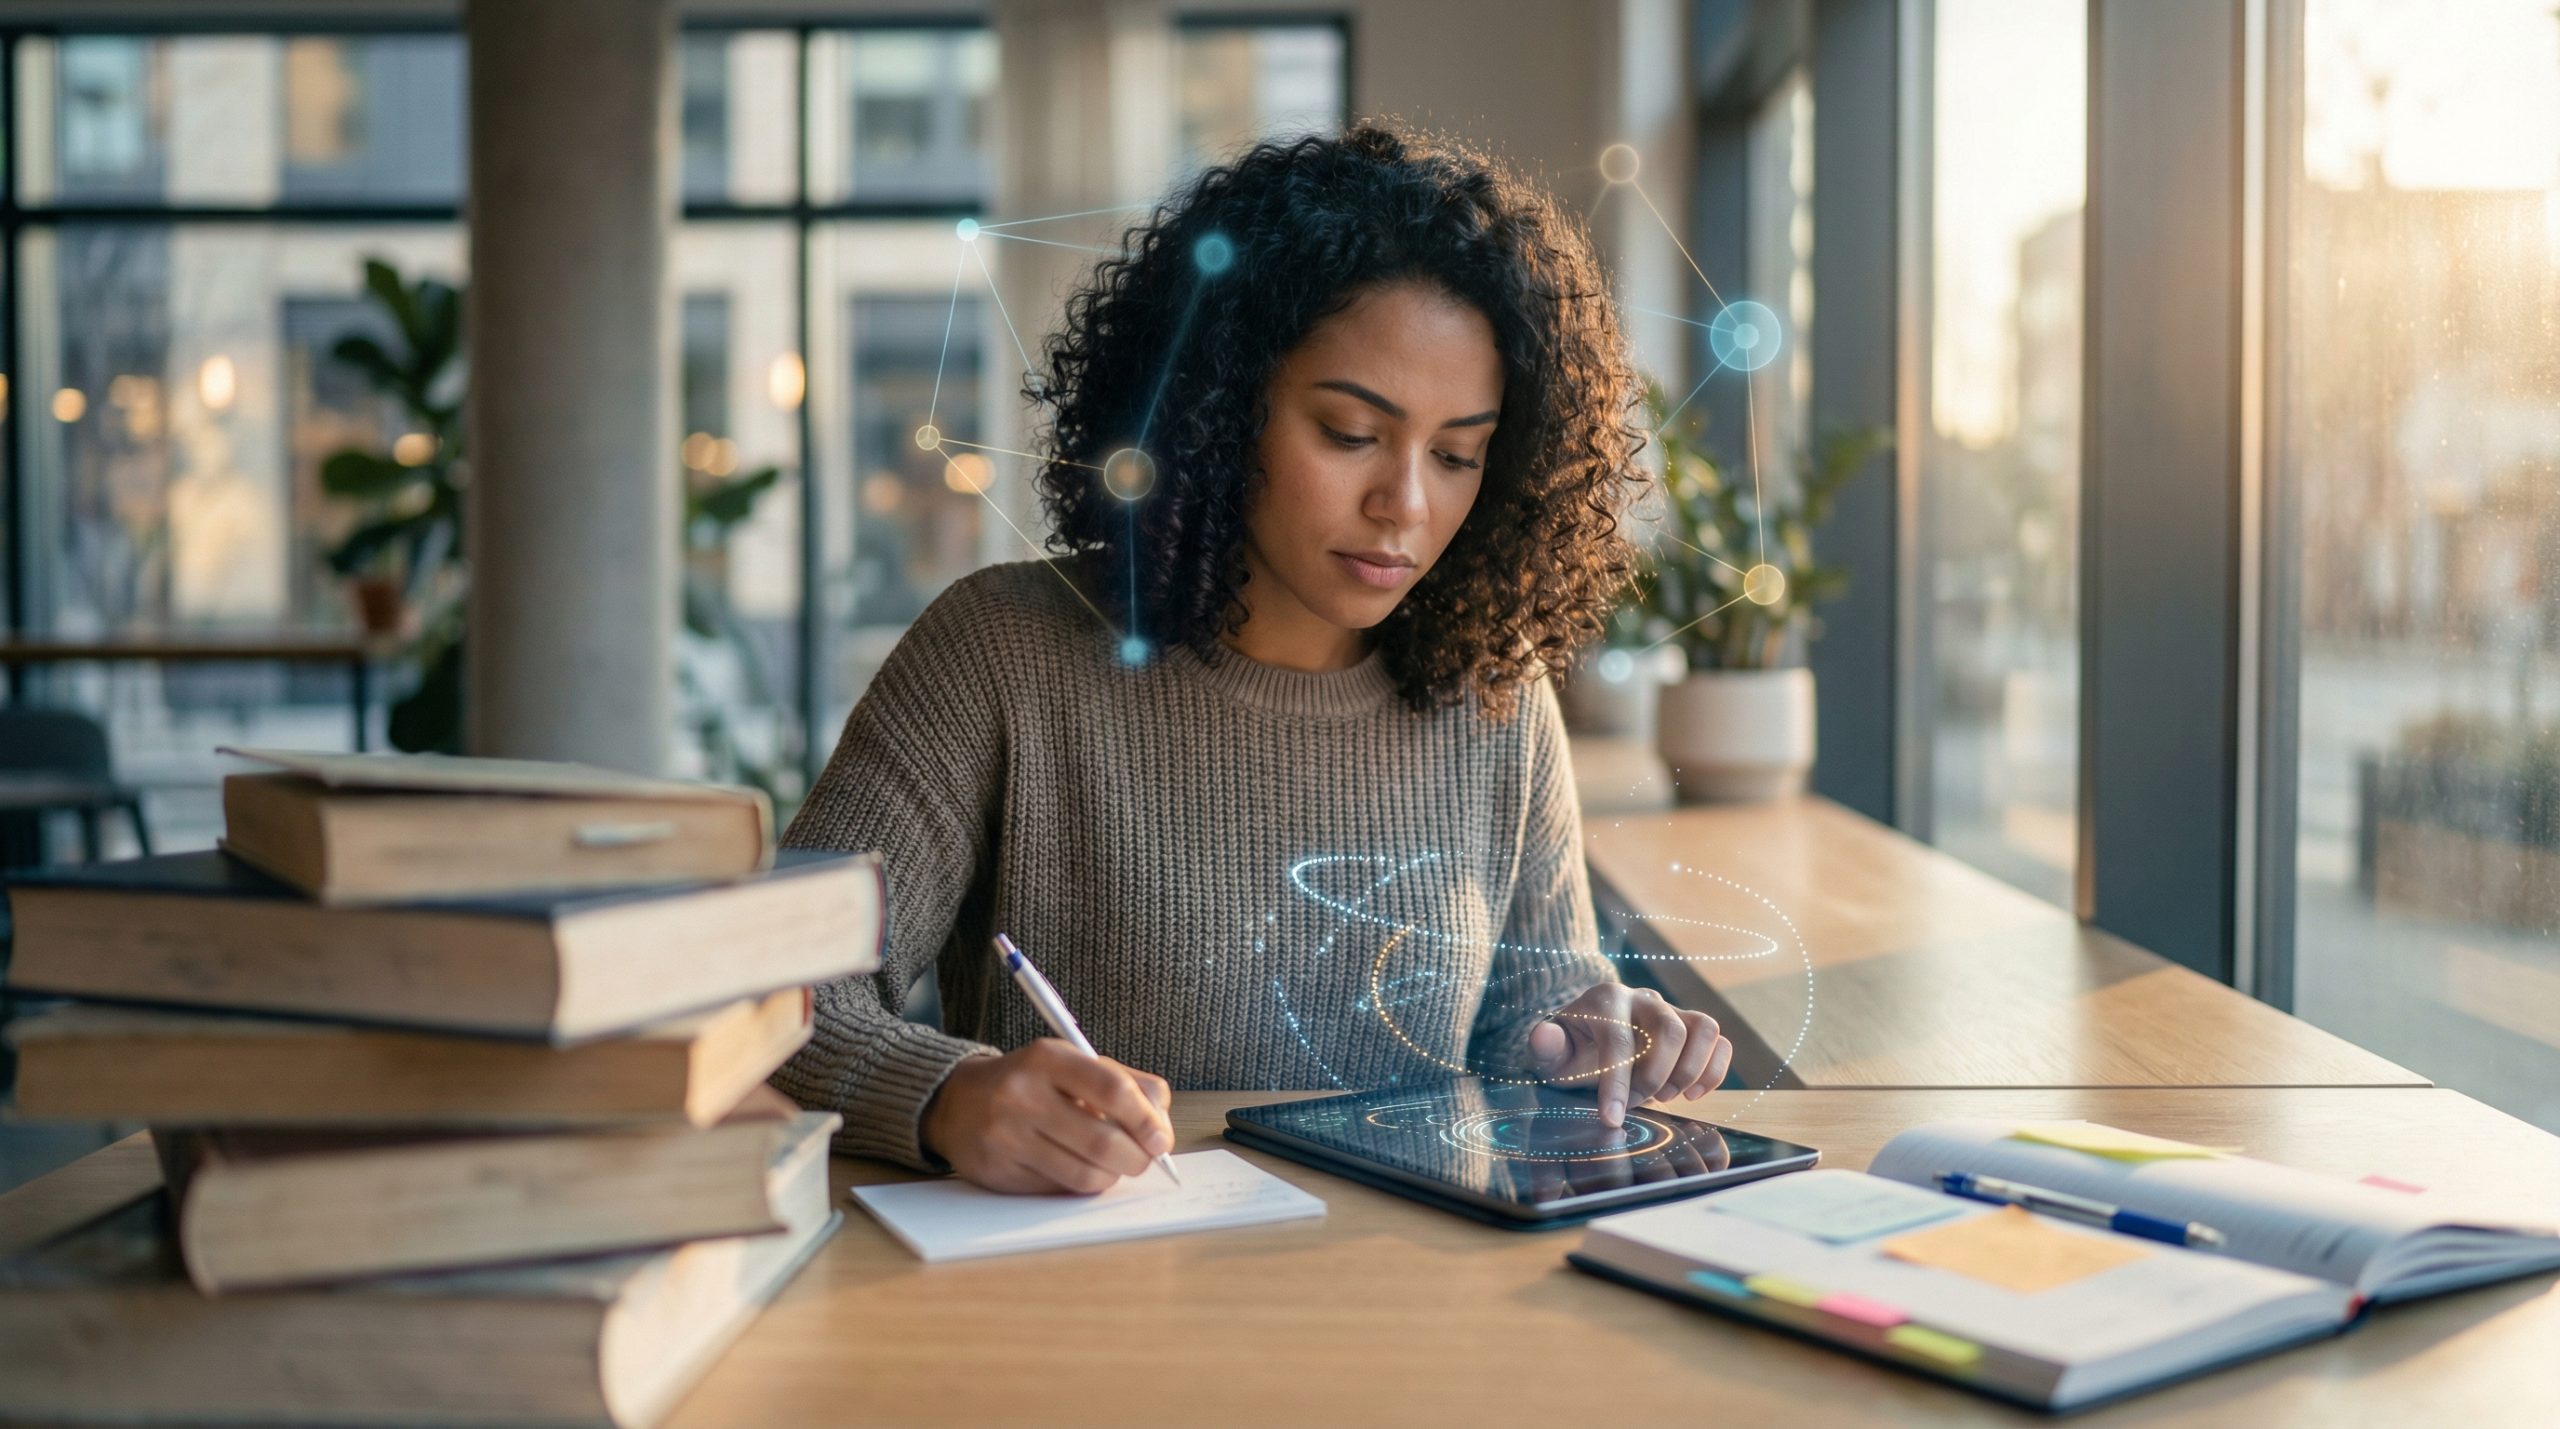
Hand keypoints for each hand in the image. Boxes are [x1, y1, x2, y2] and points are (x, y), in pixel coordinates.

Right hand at [921, 1039, 1174, 1193]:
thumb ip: (1126, 1083)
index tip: (1161, 1138)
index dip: (1147, 1120)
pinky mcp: (999, 1173)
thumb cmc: (1031, 1082)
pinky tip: (1075, 1167)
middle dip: (1138, 1158)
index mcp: (1048, 1058)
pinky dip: (1081, 1184)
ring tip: (1111, 1163)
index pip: (1113, 1091)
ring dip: (1112, 1176)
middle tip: (1144, 1158)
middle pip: (1104, 1142)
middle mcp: (1023, 1096)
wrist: (958, 1102)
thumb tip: (1162, 1122)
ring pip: (1086, 1175)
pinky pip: (1060, 1190)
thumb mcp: (1073, 1063)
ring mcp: (1007, 1137)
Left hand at [1527, 983, 1731, 1125]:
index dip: (1617, 1083)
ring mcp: (1672, 1010)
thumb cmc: (1572, 1050)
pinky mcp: (1692, 1027)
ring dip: (1689, 1071)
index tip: (1612, 1119)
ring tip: (1665, 1095)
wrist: (1589, 1039)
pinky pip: (1719, 1041)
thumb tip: (1543, 1035)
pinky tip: (1691, 1094)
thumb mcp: (1552, 1052)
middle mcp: (1643, 998)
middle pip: (1669, 1030)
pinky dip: (1713, 1071)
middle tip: (1637, 1102)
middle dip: (1655, 1077)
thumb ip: (1545, 1046)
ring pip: (1703, 1029)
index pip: (1619, 1040)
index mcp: (1606, 1000)